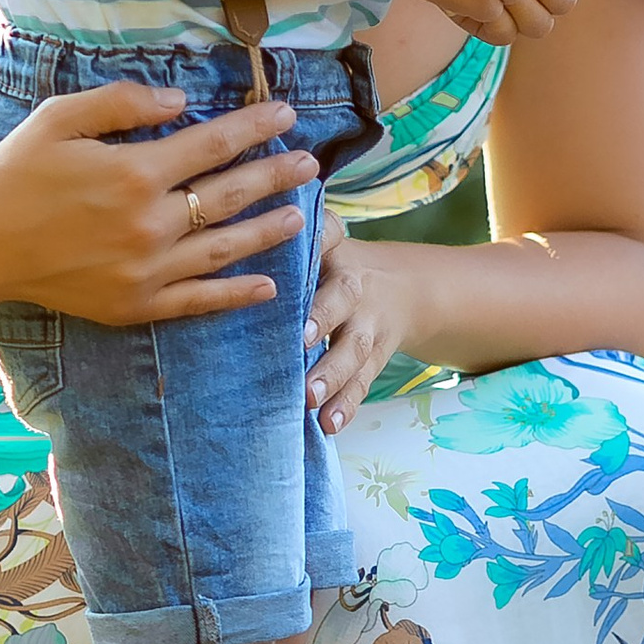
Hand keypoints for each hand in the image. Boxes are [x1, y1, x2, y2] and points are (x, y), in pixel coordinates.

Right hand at [0, 80, 317, 324]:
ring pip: (223, 248)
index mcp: (134, 173)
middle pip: (230, 195)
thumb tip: (182, 100)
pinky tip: (268, 287)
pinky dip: (235, 295)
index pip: (213, 145)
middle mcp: (149, 224)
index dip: (254, 127)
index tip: (286, 115)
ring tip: (303, 218)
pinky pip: (197, 301)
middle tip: (312, 164)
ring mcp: (145, 270)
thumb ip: (123, 103)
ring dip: (267, 232)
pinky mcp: (134, 304)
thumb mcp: (60, 119)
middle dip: (276, 176)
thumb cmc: (14, 173)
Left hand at [303, 225, 416, 433]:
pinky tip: (330, 425)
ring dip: (333, 374)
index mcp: (336, 252)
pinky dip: (348, 405)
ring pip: (354, 349)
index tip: (295, 242)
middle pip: (342, 298)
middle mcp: (355, 286)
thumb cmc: (336, 266)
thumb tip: (236, 218)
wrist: (407, 289)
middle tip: (300, 341)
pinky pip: (364, 383)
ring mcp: (369, 325)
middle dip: (323, 318)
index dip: (316, 239)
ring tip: (309, 398)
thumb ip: (290, 237)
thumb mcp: (324, 242)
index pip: (329, 236)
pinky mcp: (376, 358)